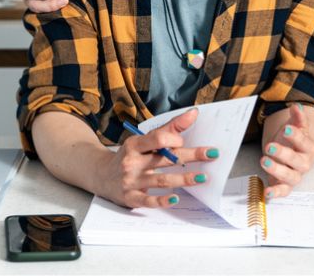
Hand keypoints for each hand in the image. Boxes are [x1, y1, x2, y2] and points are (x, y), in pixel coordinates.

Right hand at [94, 108, 219, 208]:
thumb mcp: (142, 141)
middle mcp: (132, 162)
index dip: (174, 138)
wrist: (101, 176)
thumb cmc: (129, 156)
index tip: (185, 141)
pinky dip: (162, 200)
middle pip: (165, 158)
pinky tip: (176, 198)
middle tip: (212, 154)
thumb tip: (193, 113)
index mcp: (135, 145)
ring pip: (161, 180)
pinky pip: (148, 200)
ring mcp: (131, 181)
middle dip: (191, 155)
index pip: (157, 138)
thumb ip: (168, 129)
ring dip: (183, 179)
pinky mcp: (131, 198)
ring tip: (202, 178)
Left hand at [260, 104, 313, 199]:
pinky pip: (283, 191)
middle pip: (296, 160)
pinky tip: (266, 192)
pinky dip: (276, 193)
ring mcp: (295, 175)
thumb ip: (297, 118)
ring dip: (277, 170)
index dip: (296, 136)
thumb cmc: (292, 142)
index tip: (286, 129)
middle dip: (283, 154)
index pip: (304, 142)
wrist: (292, 157)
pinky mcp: (285, 186)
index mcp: (308, 148)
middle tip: (269, 147)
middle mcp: (303, 163)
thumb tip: (296, 107)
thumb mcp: (295, 128)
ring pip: (290, 176)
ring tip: (263, 161)